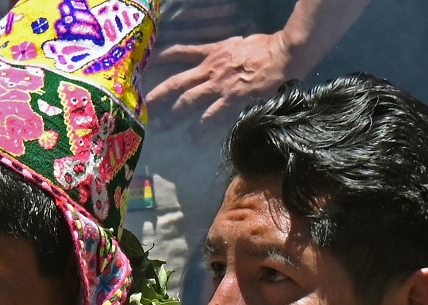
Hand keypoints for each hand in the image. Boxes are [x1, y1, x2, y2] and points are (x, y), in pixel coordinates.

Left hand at [146, 33, 297, 125]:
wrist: (284, 53)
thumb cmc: (267, 46)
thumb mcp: (239, 43)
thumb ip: (225, 51)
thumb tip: (221, 56)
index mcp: (212, 53)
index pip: (182, 52)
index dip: (164, 57)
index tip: (148, 63)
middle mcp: (210, 69)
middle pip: (177, 82)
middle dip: (158, 94)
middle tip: (144, 106)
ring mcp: (219, 84)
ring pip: (189, 100)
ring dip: (173, 114)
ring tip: (161, 126)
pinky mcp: (232, 98)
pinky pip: (211, 115)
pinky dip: (200, 127)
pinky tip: (192, 138)